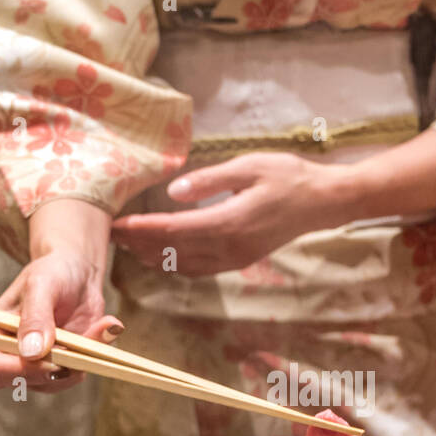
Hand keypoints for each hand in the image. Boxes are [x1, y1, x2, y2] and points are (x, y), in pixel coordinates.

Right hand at [0, 198, 120, 392]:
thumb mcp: (42, 285)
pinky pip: (76, 373)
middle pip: (21, 382)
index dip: (19, 369)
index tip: (52, 359)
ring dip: (80, 359)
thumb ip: (35, 317)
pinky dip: (94, 355)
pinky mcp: (59, 366)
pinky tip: (105, 328)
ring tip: (100, 326)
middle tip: (80, 350)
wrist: (77, 273)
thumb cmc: (52, 272)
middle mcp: (6, 354)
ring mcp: (33, 364)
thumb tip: (31, 352)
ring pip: (53, 382)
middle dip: (54, 369)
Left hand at [110, 152, 350, 275]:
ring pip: (185, 266)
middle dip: (140, 246)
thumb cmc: (288, 177)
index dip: (141, 230)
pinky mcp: (241, 260)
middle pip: (173, 253)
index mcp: (228, 223)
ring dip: (155, 258)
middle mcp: (229, 248)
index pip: (173, 231)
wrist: (323, 202)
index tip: (117, 224)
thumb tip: (174, 192)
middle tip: (113, 236)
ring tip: (131, 246)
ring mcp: (236, 259)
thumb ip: (209, 180)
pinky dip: (176, 264)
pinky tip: (163, 256)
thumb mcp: (249, 167)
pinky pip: (200, 269)